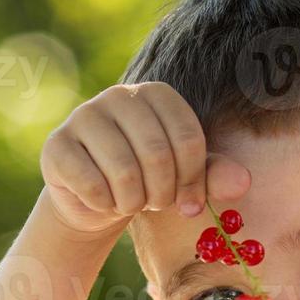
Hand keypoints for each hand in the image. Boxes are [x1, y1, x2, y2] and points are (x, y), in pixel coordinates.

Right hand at [40, 82, 249, 235]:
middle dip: (163, 194)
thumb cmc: (148, 181)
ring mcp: (83, 116)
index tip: (190, 203)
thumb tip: (243, 181)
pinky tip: (103, 200)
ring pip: (124, 171)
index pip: (188, 137)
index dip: (194, 179)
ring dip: (133, 202)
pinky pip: (92, 185)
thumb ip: (215, 176)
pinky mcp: (56, 144)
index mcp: (157, 94)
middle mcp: (118, 95)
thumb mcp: (186, 178)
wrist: (96, 199)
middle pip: (157, 153)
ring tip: (131, 202)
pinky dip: (104, 205)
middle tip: (157, 205)